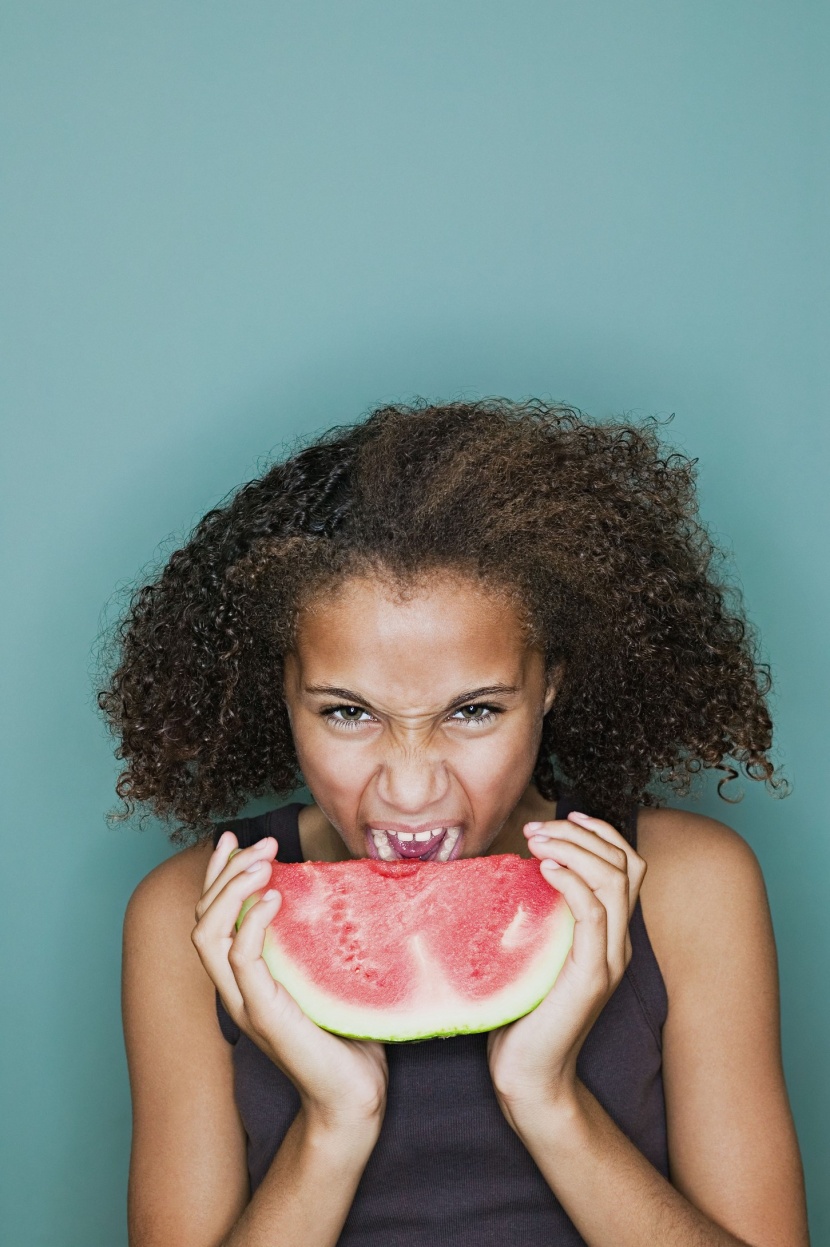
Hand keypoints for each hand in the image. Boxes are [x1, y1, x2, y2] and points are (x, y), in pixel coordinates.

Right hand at [191, 831, 387, 1131]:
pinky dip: (251, 923)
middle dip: (226, 873)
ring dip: (231, 890)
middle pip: (202, 919)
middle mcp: (235, 989)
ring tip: (262, 863)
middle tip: (261, 843)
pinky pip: (242, 961)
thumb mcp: (327, 975)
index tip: (234, 839)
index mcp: (245, 979)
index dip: (216, 875)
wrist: (355, 1095)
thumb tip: (334, 891)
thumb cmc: (348, 1035)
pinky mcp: (265, 1015)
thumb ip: (317, 941)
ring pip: (209, 935)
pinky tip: (273, 898)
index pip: (211, 917)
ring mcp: (245, 1003)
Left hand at [487, 811, 646, 1123]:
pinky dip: (572, 881)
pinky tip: (544, 867)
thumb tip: (518, 869)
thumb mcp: (535, 952)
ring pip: (614, 881)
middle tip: (538, 827)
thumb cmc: (522, 1012)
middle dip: (585, 833)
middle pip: (625, 864)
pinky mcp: (591, 976)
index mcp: (610, 935)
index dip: (603, 833)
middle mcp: (618, 943)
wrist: (527, 1075)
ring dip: (575, 848)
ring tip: (537, 840)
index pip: (628, 866)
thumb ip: (541, 916)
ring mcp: (609, 960)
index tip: (565, 817)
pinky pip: (594, 915)